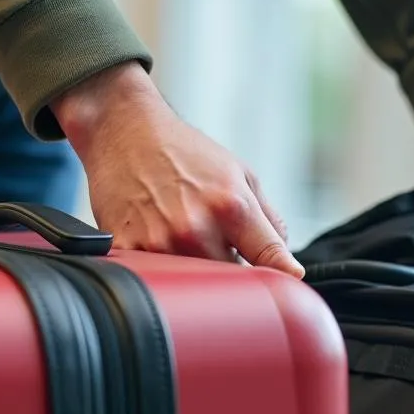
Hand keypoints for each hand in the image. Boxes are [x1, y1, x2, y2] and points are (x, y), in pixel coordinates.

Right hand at [50, 63, 303, 276]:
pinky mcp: (128, 250)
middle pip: (231, 277)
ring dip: (199, 269)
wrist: (125, 131)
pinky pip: (157, 276)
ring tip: (188, 235)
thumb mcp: (240, 173)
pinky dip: (165, 266)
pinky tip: (160, 237)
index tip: (288, 280)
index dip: (282, 273)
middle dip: (233, 266)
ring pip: (195, 282)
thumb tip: (286, 260)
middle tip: (221, 243)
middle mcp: (196, 228)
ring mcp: (160, 243)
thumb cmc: (184, 151)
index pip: (269, 257)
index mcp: (231, 206)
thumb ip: (268, 219)